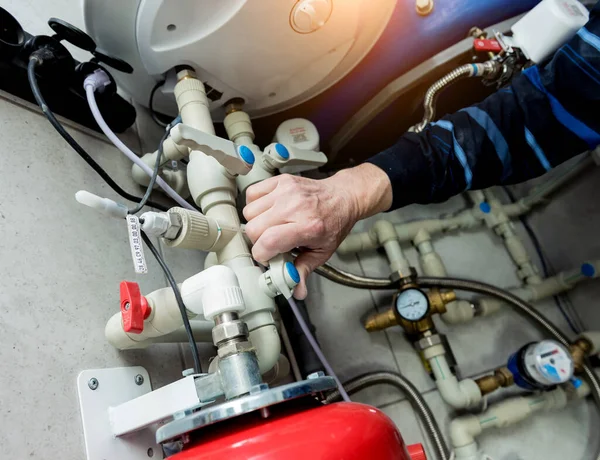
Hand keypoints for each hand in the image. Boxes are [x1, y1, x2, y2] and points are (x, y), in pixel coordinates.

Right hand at [243, 164, 391, 298]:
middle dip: (258, 242)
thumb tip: (295, 290)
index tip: (269, 257)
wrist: (343, 196)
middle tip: (272, 243)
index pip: (268, 242)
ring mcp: (286, 191)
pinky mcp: (281, 181)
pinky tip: (268, 212)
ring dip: (256, 223)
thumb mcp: (323, 252)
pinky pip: (252, 194)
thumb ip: (304, 271)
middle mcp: (295, 207)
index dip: (262, 255)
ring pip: (250, 212)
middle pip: (254, 229)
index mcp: (308, 227)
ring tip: (272, 227)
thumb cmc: (334, 222)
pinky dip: (255, 205)